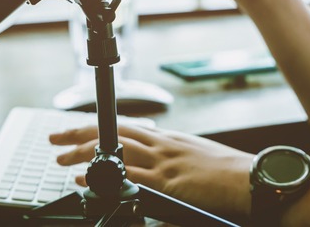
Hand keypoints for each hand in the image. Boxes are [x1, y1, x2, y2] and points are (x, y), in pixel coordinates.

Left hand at [50, 124, 252, 218]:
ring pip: (115, 149)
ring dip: (83, 153)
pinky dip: (104, 175)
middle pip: (112, 132)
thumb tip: (158, 166)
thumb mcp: (198, 158)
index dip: (98, 127)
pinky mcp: (169, 182)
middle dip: (80, 134)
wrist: (253, 179)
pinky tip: (86, 178)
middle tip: (57, 138)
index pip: (125, 126)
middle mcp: (163, 145)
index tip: (78, 130)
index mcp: (170, 139)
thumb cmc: (232, 172)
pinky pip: (129, 176)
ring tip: (61, 157)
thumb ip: (175, 159)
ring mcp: (164, 162)